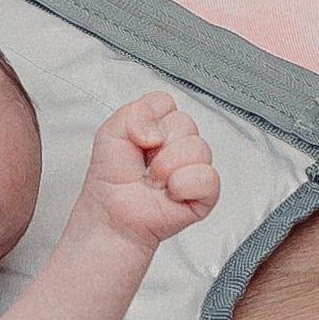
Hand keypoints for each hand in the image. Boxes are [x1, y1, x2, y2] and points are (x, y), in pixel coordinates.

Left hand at [78, 93, 220, 247]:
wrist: (112, 217)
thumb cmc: (112, 180)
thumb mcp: (110, 133)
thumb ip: (133, 113)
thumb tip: (158, 130)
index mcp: (159, 126)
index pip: (166, 102)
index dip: (149, 121)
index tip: (137, 140)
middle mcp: (179, 144)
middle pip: (185, 123)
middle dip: (158, 147)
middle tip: (144, 165)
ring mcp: (194, 167)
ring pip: (199, 148)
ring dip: (168, 167)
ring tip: (155, 181)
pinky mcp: (205, 193)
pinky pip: (208, 177)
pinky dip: (185, 184)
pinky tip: (171, 192)